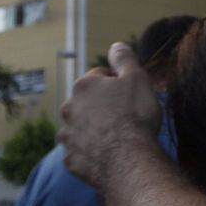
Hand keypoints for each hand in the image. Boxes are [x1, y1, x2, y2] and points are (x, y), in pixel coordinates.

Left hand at [59, 43, 160, 187]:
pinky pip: (81, 152)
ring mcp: (68, 136)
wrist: (128, 160)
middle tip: (125, 117)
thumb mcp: (137, 78)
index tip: (131, 95)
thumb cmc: (135, 116)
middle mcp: (69, 108)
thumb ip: (124, 59)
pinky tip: (108, 155)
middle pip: (88, 102)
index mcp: (84, 85)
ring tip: (116, 138)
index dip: (118, 83)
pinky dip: (92, 152)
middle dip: (102, 106)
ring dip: (94, 129)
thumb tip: (116, 45)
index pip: (100, 76)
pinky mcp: (71, 159)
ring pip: (81, 127)